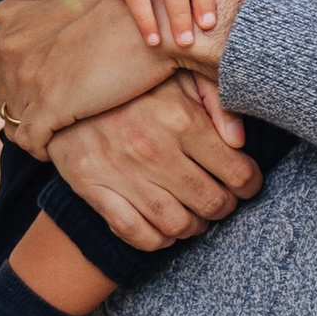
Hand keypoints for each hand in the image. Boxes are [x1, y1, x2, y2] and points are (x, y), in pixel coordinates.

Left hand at [0, 0, 173, 147]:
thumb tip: (15, 13)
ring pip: (11, 119)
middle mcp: (8, 44)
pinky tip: (56, 148)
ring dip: (30, 129)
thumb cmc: (120, 7)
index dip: (9, 77)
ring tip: (52, 134)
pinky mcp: (47, 106)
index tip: (32, 87)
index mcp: (9, 15)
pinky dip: (40, 148)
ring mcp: (24, 76)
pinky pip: (29, 141)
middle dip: (17, 104)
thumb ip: (33, 1)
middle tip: (43, 113)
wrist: (156, 25)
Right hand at [47, 75, 264, 251]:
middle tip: (224, 199)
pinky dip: (157, 240)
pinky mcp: (93, 188)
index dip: (250, 184)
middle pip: (212, 202)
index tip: (248, 183)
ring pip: (177, 224)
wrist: (66, 85)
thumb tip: (240, 141)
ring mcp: (121, 172)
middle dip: (226, 206)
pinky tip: (165, 228)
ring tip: (197, 215)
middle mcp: (153, 149)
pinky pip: (135, 232)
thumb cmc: (134, 83)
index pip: (237, 172)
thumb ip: (216, 100)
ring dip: (195, 226)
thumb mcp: (179, 75)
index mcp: (180, 118)